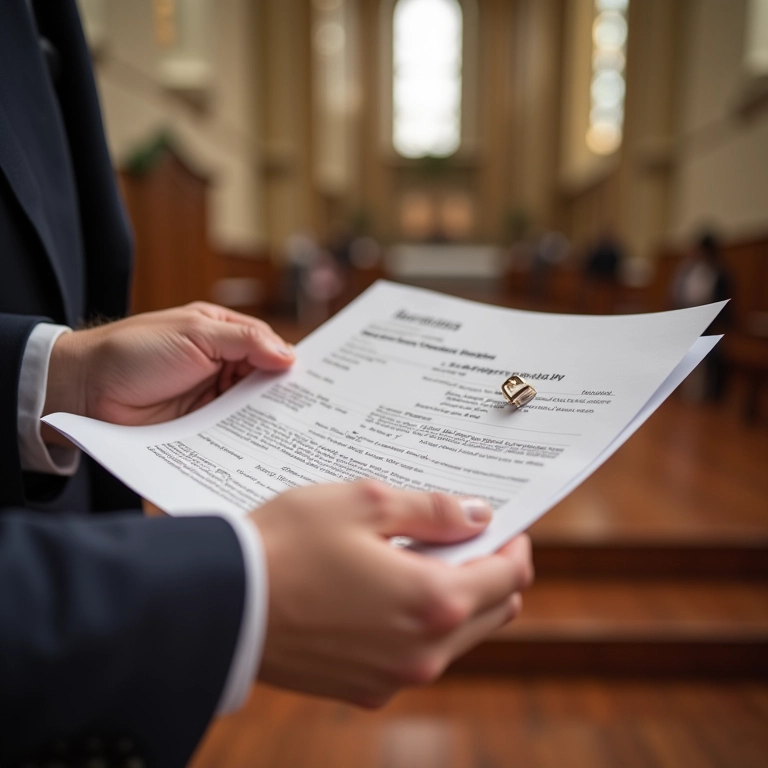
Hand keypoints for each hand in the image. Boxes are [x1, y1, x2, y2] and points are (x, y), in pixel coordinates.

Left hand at [42, 303, 294, 441]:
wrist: (85, 391)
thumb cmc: (135, 351)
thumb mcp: (194, 335)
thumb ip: (244, 341)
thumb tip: (290, 355)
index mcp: (220, 333)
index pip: (267, 345)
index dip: (290, 361)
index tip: (318, 379)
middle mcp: (219, 364)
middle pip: (263, 379)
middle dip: (285, 393)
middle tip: (316, 412)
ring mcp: (210, 396)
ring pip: (250, 407)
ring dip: (268, 418)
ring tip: (299, 434)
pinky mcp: (200, 425)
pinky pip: (231, 430)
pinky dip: (247, 436)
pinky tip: (267, 446)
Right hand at [251, 480, 532, 707]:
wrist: (219, 605)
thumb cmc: (286, 545)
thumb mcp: (364, 504)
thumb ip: (432, 510)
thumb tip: (477, 516)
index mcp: (432, 601)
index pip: (508, 577)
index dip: (514, 545)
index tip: (504, 526)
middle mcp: (423, 652)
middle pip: (493, 612)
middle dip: (491, 572)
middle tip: (463, 537)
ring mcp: (394, 678)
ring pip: (458, 638)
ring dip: (457, 598)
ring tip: (421, 557)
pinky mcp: (364, 688)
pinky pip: (417, 656)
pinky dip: (421, 623)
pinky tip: (387, 590)